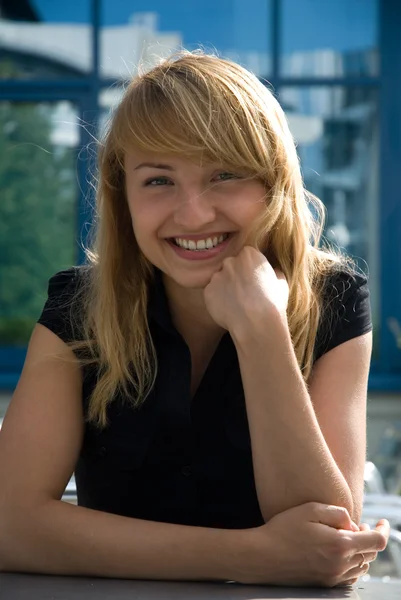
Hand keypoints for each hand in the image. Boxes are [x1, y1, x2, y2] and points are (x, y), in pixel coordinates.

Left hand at [203, 246, 288, 334]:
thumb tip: (274, 271)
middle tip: (244, 292)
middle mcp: (230, 261)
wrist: (256, 322)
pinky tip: (228, 310)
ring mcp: (217, 276)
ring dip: (225, 288)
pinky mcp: (208, 291)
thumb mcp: (281, 283)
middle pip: (231, 266)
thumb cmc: (272, 303)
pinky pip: (212, 293)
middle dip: (236, 276)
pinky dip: (218, 300)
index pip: (246, 256)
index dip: (250, 269)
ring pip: (220, 279)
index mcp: (249, 254)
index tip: (254, 280)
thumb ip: (274, 273)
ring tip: (236, 303)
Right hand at [236, 502, 388, 586]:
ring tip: (348, 538)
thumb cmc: (283, 529)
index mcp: (340, 545)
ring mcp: (333, 577)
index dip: (383, 530)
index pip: (376, 542)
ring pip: (361, 566)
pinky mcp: (324, 584)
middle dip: (369, 538)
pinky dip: (352, 564)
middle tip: (359, 526)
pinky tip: (339, 553)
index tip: (381, 521)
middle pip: (370, 554)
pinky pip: (349, 577)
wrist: (262, 556)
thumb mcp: (310, 509)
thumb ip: (337, 513)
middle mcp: (340, 565)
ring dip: (361, 552)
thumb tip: (352, 524)